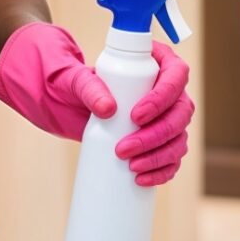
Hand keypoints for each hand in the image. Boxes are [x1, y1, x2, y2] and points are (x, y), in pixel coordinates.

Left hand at [0, 23, 194, 186]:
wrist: (59, 100)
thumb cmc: (68, 80)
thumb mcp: (72, 78)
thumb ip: (87, 85)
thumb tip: (108, 108)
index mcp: (155, 62)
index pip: (176, 75)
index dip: (163, 98)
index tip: (136, 115)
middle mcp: (165, 90)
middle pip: (180, 113)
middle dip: (157, 135)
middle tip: (125, 149)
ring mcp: (163, 117)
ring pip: (178, 138)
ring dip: (160, 156)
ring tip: (131, 166)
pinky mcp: (156, 141)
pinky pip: (170, 159)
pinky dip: (162, 171)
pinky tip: (143, 178)